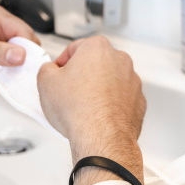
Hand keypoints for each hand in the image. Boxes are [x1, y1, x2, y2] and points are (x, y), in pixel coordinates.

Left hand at [0, 5, 37, 84]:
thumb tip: (19, 55)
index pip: (23, 31)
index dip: (27, 48)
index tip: (25, 65)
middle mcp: (2, 30)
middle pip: (27, 46)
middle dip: (24, 62)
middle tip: (17, 76)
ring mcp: (1, 46)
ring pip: (22, 60)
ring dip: (17, 73)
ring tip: (5, 81)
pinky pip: (13, 70)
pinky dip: (9, 79)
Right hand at [37, 36, 145, 158]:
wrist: (101, 137)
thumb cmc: (78, 110)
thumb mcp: (45, 82)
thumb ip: (47, 69)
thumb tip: (51, 71)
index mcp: (97, 48)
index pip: (75, 48)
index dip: (62, 63)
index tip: (58, 73)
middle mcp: (119, 60)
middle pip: (95, 63)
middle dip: (83, 75)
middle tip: (69, 91)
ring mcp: (132, 81)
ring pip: (110, 80)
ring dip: (98, 89)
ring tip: (83, 106)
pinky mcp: (139, 101)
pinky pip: (121, 99)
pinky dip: (111, 104)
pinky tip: (97, 116)